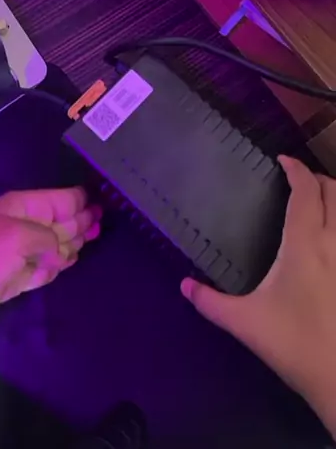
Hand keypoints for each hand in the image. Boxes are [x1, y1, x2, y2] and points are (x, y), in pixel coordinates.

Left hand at [0, 188, 100, 339]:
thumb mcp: (19, 238)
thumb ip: (49, 238)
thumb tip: (65, 249)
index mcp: (21, 208)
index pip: (60, 199)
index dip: (83, 201)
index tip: (108, 201)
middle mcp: (20, 227)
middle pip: (57, 221)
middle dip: (80, 221)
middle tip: (105, 222)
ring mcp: (14, 255)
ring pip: (51, 246)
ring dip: (69, 245)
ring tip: (91, 240)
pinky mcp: (10, 281)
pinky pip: (39, 270)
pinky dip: (52, 268)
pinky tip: (65, 265)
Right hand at [181, 157, 335, 435]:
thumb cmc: (293, 344)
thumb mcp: (244, 322)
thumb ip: (210, 301)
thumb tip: (183, 285)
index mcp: (304, 243)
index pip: (306, 190)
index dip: (295, 168)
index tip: (282, 160)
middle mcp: (334, 241)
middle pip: (335, 191)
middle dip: (319, 179)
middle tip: (299, 182)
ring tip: (320, 205)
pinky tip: (330, 238)